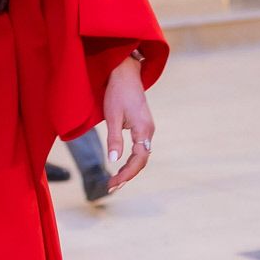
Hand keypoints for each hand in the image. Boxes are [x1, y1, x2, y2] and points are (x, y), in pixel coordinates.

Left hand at [103, 58, 154, 191]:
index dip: (126, 175)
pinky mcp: (143, 126)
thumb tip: (113, 160)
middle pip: (141, 161)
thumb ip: (114, 139)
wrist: (125, 72)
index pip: (138, 160)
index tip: (112, 184)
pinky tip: (122, 167)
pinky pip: (140, 149)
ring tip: (115, 181)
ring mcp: (147, 129)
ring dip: (129, 170)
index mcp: (144, 130)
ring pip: (141, 156)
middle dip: (127, 176)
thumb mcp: (112, 116)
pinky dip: (131, 160)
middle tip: (111, 187)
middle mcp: (149, 131)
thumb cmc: (117, 92)